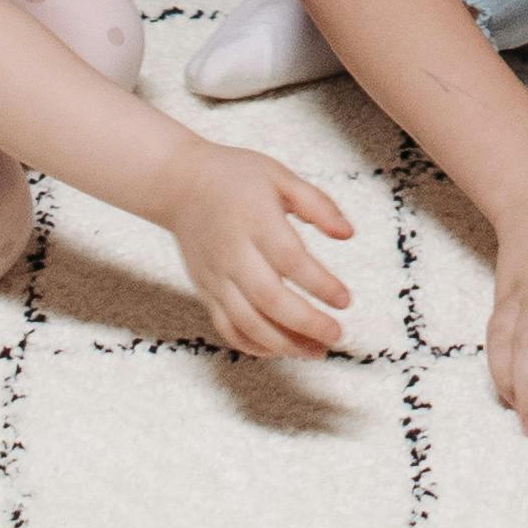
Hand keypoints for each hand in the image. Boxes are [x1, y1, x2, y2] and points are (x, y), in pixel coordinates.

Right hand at [169, 140, 355, 362]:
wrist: (179, 184)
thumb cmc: (236, 177)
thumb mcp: (280, 177)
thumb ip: (317, 204)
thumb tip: (348, 234)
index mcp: (255, 220)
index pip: (290, 260)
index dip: (319, 284)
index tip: (345, 300)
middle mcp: (232, 253)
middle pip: (268, 298)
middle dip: (305, 323)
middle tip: (336, 334)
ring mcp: (215, 276)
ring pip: (246, 322)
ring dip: (282, 343)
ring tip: (315, 351)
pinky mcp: (204, 291)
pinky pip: (227, 327)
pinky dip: (253, 345)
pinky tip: (280, 349)